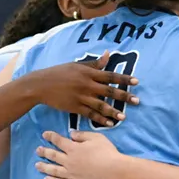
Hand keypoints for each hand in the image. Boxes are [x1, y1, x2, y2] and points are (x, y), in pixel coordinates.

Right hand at [23, 51, 139, 126]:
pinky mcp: (75, 107)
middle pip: (109, 91)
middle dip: (124, 96)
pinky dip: (100, 119)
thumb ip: (95, 63)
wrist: (40, 85)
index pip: (110, 76)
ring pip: (101, 105)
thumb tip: (109, 54)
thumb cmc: (59, 73)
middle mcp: (87, 85)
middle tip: (137, 101)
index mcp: (88, 73)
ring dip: (113, 111)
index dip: (124, 79)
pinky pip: (90, 114)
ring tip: (124, 116)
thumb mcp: (77, 65)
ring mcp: (81, 97)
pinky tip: (109, 123)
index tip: (136, 82)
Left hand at [36, 131, 126, 178]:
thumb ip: (82, 135)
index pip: (59, 141)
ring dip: (44, 167)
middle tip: (38, 150)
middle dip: (44, 152)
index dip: (51, 137)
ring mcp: (71, 174)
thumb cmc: (107, 152)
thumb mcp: (97, 138)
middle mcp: (69, 161)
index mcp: (74, 149)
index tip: (44, 135)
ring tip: (37, 165)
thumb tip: (71, 134)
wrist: (114, 171)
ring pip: (53, 170)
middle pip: (53, 156)